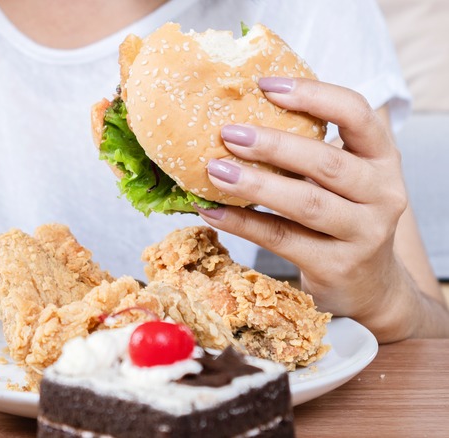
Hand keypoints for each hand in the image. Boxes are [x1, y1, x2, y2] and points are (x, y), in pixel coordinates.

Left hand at [196, 77, 409, 333]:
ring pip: (306, 203)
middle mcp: (383, 194)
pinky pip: (282, 239)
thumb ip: (310, 151)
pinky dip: (243, 224)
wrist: (369, 286)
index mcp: (382, 159)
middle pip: (327, 162)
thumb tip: (237, 117)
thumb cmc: (343, 218)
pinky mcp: (337, 266)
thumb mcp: (343, 180)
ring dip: (255, 185)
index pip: (356, 114)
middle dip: (273, 145)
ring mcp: (364, 233)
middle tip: (228, 133)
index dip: (312, 95)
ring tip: (215, 171)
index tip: (265, 85)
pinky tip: (213, 212)